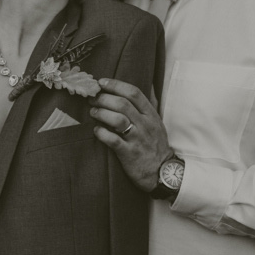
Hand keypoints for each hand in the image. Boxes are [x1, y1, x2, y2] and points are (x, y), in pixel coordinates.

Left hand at [89, 78, 172, 192]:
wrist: (162, 172)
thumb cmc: (155, 144)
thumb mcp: (157, 122)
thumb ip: (150, 104)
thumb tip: (149, 85)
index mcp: (151, 115)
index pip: (134, 93)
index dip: (116, 85)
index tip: (101, 82)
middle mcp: (145, 124)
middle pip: (123, 104)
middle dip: (104, 98)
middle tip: (92, 99)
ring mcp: (137, 139)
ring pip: (118, 120)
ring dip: (101, 113)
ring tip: (92, 112)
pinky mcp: (129, 154)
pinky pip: (114, 141)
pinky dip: (102, 133)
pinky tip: (96, 131)